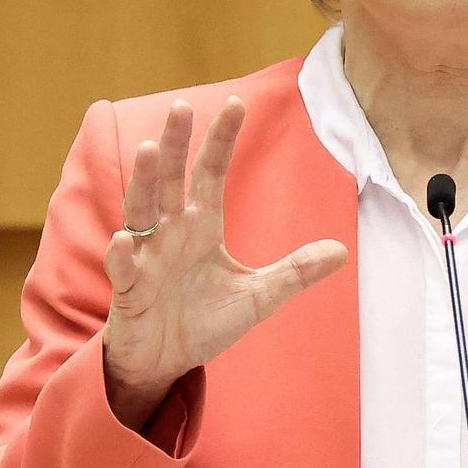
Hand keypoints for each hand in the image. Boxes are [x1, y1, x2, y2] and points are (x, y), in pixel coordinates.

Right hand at [101, 97, 347, 427]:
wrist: (166, 363)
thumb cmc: (203, 322)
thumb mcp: (258, 296)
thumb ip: (295, 271)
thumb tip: (343, 251)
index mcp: (200, 227)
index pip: (211, 174)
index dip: (222, 141)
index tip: (236, 104)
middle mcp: (170, 234)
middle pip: (171, 180)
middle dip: (176, 145)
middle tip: (181, 107)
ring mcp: (147, 259)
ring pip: (141, 211)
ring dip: (144, 182)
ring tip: (150, 150)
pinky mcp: (130, 293)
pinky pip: (125, 269)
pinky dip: (124, 254)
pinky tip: (127, 238)